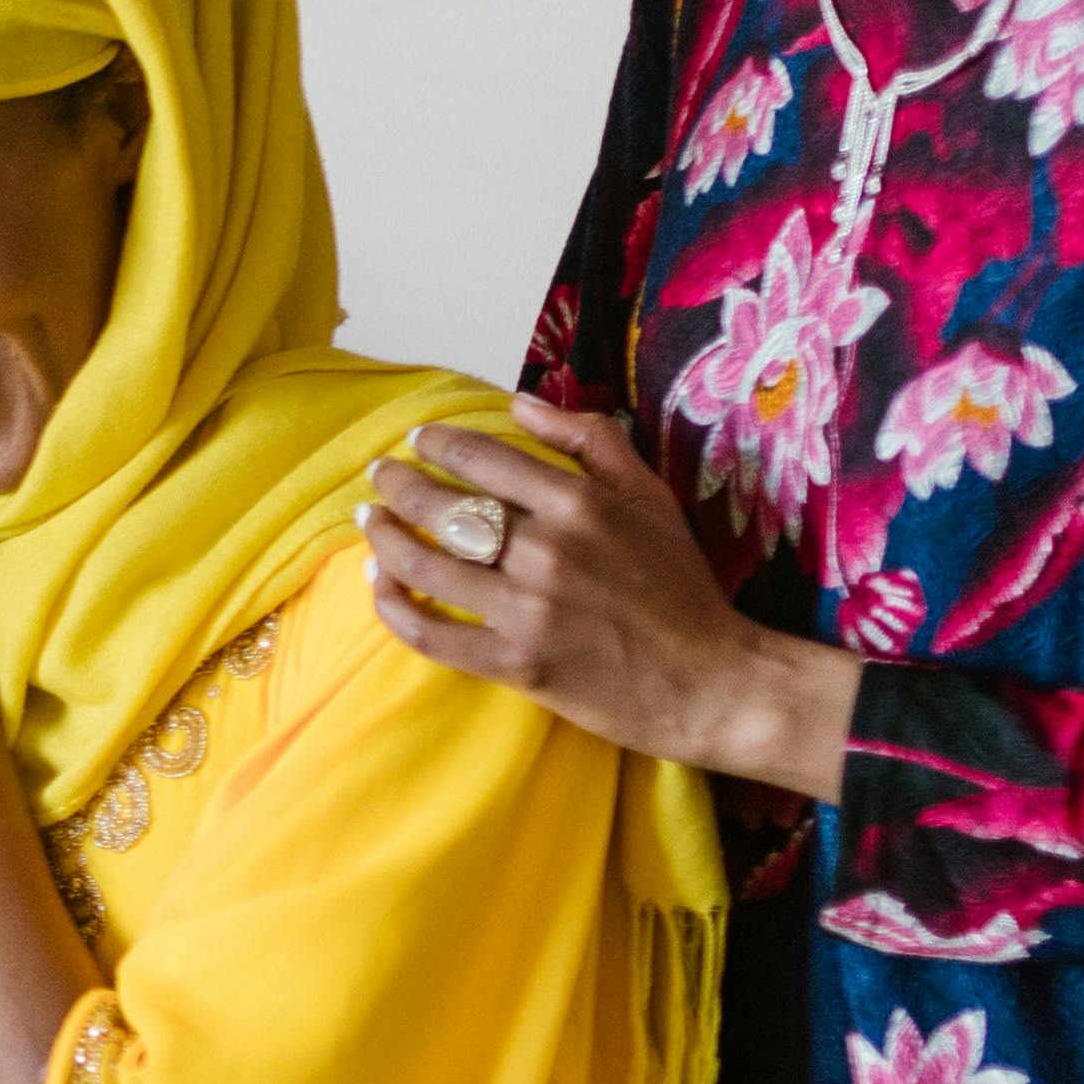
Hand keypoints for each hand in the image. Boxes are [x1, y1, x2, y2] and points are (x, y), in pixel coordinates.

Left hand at [359, 399, 859, 794]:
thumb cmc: (682, 588)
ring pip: (427, 565)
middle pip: (444, 508)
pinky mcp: (515, 664)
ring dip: (385, 539)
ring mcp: (527, 610)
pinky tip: (377, 588)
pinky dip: (394, 608)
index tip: (416, 440)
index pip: (483, 459)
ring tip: (370, 522)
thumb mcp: (651, 498)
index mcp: (579, 504)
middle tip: (378, 477)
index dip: (438, 445)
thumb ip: (590, 440)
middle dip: (398, 486)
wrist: (712, 682)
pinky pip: (431, 633)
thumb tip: (521, 401)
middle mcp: (547, 551)